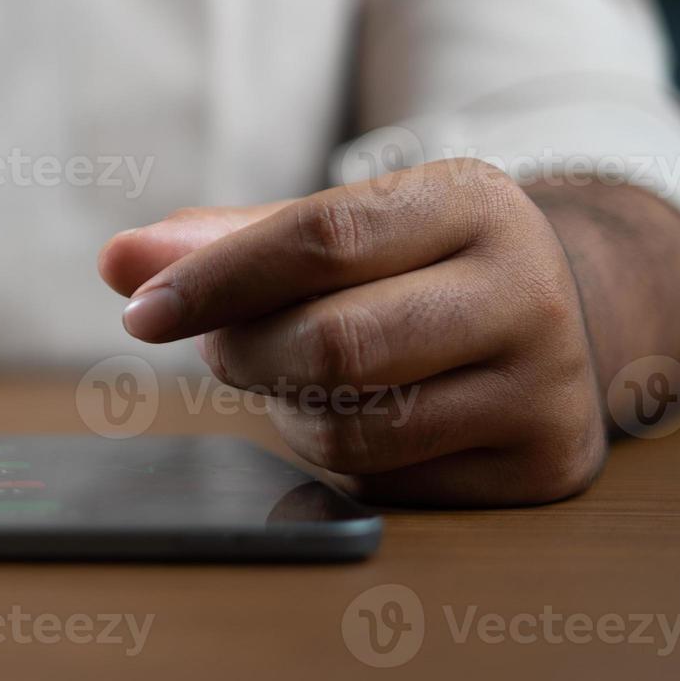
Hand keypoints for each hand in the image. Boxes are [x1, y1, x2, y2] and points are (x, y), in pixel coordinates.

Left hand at [99, 159, 606, 506]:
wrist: (561, 318)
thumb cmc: (412, 266)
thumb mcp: (337, 231)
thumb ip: (224, 243)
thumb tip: (118, 261)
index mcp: (467, 201)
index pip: (320, 238)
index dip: (215, 281)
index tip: (139, 314)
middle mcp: (524, 286)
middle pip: (333, 341)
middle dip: (246, 354)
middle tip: (221, 351)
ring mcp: (544, 381)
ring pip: (355, 425)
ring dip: (288, 413)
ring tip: (294, 379)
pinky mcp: (544, 464)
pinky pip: (389, 479)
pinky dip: (340, 458)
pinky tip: (358, 417)